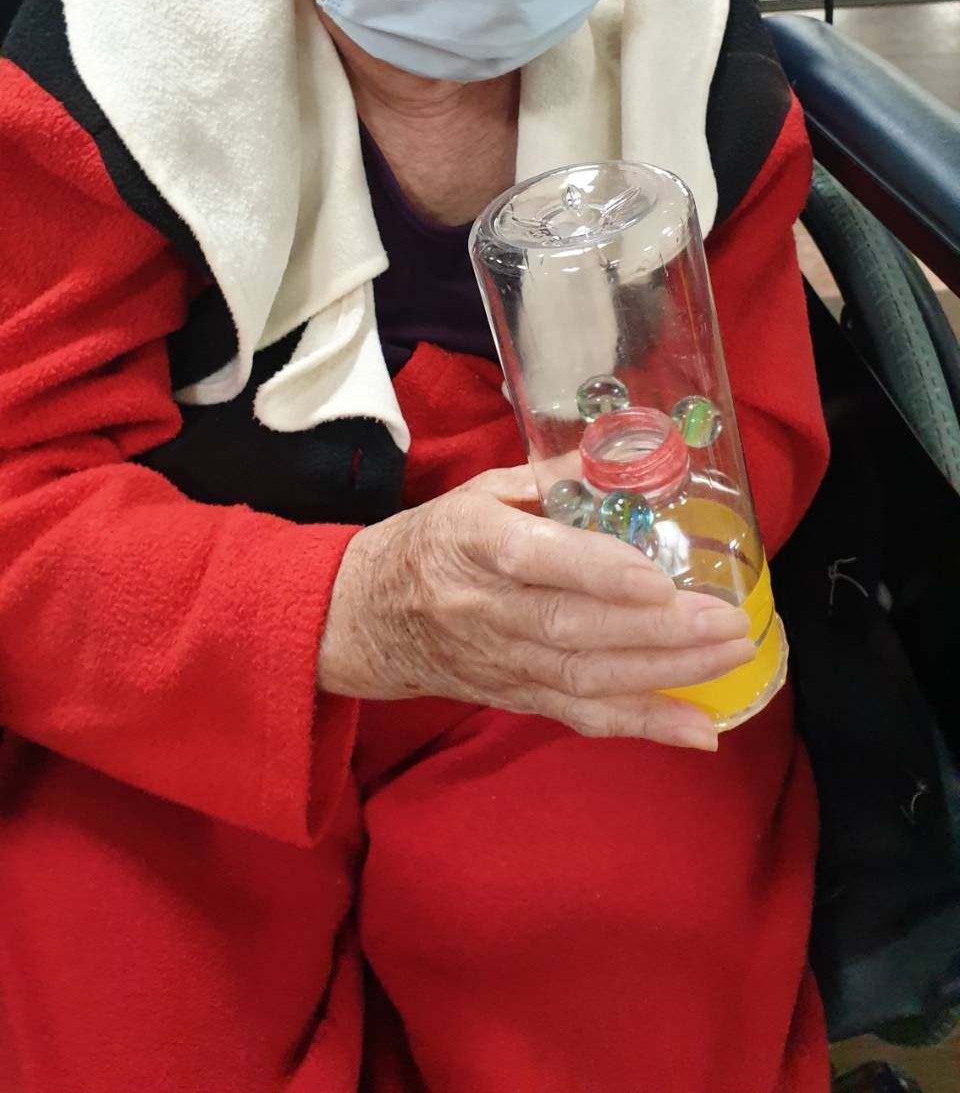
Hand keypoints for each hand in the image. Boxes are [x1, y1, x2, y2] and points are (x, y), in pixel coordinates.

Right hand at [317, 467, 754, 750]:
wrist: (368, 618)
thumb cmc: (432, 543)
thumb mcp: (479, 493)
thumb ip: (552, 480)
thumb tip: (624, 459)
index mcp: (473, 544)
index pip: (537, 561)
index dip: (597, 573)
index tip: (655, 578)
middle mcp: (486, 610)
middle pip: (576, 628)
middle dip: (660, 630)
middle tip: (728, 619)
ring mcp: (502, 662)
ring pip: (588, 677)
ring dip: (667, 673)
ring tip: (730, 654)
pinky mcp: (516, 698)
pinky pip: (584, 717)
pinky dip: (645, 726)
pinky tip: (699, 727)